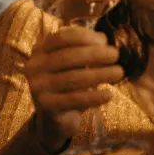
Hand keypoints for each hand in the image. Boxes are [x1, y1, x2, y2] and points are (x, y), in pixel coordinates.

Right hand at [25, 26, 123, 152]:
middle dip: (95, 54)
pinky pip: (74, 99)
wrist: (54, 118)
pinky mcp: (45, 106)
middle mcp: (34, 66)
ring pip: (73, 78)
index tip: (104, 40)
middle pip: (68, 57)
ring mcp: (37, 87)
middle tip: (116, 55)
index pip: (61, 37)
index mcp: (40, 50)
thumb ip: (85, 49)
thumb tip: (103, 39)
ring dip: (100, 74)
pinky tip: (109, 94)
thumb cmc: (69, 83)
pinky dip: (94, 96)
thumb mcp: (74, 63)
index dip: (84, 36)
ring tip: (119, 72)